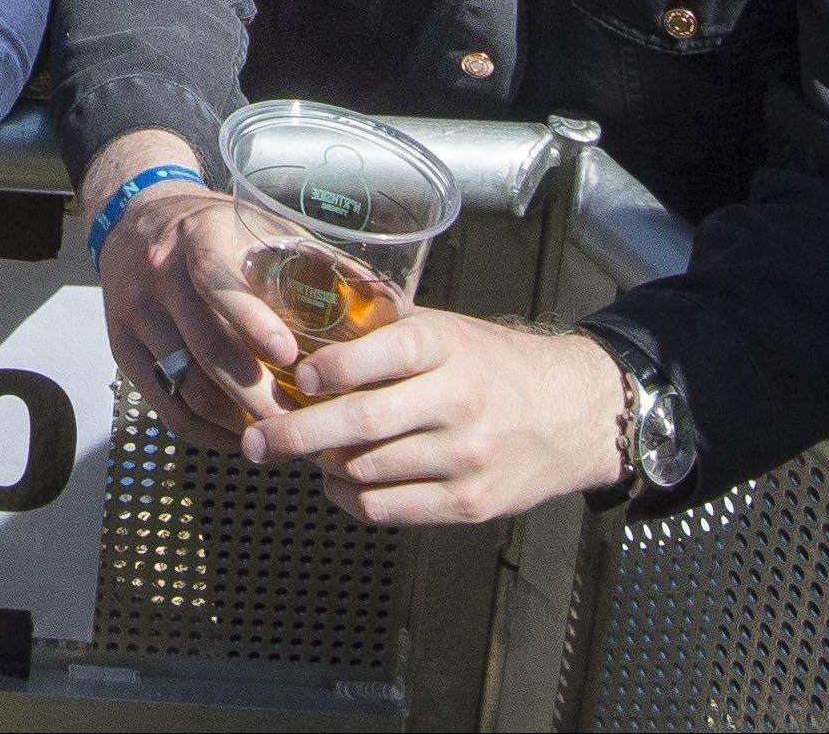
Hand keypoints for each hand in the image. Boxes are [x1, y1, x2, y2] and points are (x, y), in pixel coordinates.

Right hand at [93, 184, 300, 450]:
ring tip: (281, 436)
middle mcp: (159, 276)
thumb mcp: (260, 226)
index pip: (218, 284)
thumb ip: (317, 262)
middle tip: (305, 422)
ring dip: (236, 422)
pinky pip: (166, 408)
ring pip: (186, 387)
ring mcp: (135, 315)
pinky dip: (206, 433)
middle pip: (206, 350)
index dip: (253, 323)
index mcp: (199, 239)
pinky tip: (239, 437)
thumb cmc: (215, 230)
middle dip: (258, 396)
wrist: (136, 219)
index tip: (290, 356)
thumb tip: (387, 303)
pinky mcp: (122, 349)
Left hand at [249, 310, 626, 527]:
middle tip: (256, 439)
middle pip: (364, 422)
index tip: (297, 375)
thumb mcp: (449, 330)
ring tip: (301, 453)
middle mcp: (460, 401)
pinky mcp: (469, 504)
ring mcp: (466, 458)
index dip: (332, 367)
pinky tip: (336, 482)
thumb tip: (305, 319)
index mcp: (450, 347)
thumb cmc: (493, 366)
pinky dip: (349, 498)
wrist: (572, 415)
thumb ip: (386, 329)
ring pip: (368, 469)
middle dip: (298, 432)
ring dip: (322, 465)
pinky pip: (388, 509)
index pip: (383, 353)